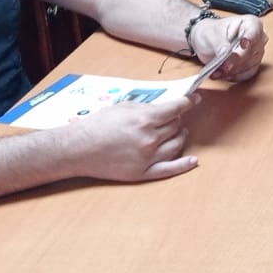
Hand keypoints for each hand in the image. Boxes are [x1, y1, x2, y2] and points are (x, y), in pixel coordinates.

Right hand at [60, 95, 199, 181]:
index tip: (195, 99)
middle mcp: (149, 139)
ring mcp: (147, 158)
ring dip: (180, 136)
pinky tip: (193, 161)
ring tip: (177, 132)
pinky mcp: (142, 173)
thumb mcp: (123, 107)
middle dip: (176, 119)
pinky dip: (184, 165)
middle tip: (172, 117)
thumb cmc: (97, 125)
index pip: (176, 109)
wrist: (78, 149)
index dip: (188, 102)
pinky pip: (169, 170)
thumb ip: (147, 107)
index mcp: (145, 119)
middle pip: (176, 126)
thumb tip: (166, 106)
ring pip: (176, 145)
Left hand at [190, 15, 267, 82]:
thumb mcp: (211, 34)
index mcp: (250, 23)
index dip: (250, 38)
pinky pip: (247, 74)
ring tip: (217, 71)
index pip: (254, 30)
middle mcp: (257, 37)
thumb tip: (225, 53)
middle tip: (224, 66)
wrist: (207, 43)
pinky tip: (223, 75)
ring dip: (233, 70)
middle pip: (253, 51)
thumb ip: (220, 43)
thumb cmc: (211, 33)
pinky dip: (234, 76)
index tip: (243, 45)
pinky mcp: (251, 66)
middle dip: (237, 60)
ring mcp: (256, 53)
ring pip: (250, 64)